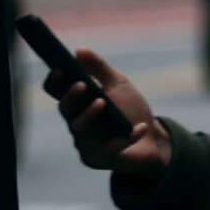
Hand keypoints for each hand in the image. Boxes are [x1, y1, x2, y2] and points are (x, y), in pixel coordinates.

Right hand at [49, 48, 169, 182]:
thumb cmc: (130, 109)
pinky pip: (107, 149)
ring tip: (102, 103)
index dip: (55, 81)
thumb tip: (79, 50)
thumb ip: (100, 69)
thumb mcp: (118, 84)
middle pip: (64, 109)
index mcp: (77, 102)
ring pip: (79, 129)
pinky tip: (139, 128)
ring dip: (89, 115)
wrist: (154, 138)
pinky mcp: (97, 159)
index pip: (56, 91)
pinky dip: (125, 138)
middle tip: (82, 85)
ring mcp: (84, 141)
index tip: (61, 68)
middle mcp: (75, 121)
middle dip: (71, 97)